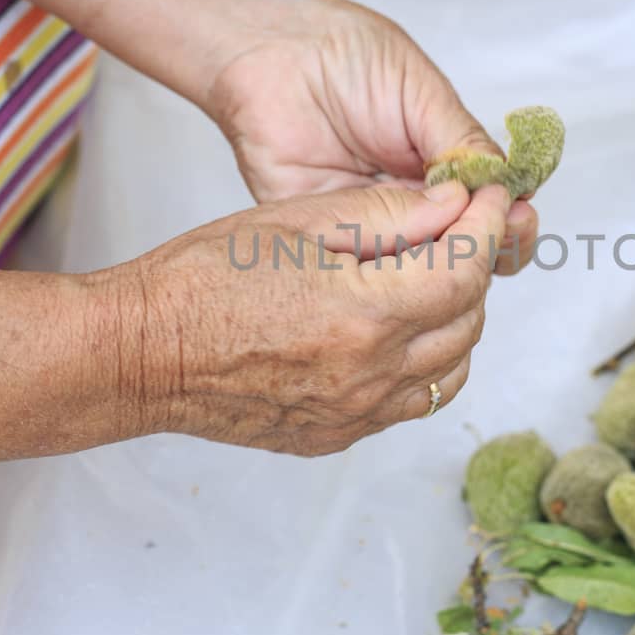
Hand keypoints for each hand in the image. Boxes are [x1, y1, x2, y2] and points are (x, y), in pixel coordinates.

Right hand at [93, 180, 511, 455]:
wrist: (141, 355)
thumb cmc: (203, 278)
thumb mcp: (295, 221)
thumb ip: (385, 213)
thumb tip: (454, 204)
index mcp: (362, 313)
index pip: (465, 271)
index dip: (488, 228)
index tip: (492, 199)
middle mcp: (369, 375)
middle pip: (468, 321)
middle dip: (473, 269)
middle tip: (453, 230)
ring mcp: (355, 414)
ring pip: (450, 369)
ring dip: (455, 320)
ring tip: (425, 280)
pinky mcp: (338, 436)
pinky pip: (410, 402)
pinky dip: (422, 363)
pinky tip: (393, 329)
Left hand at [201, 0, 538, 274]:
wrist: (275, 53)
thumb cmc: (348, 58)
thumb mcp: (422, 93)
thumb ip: (462, 142)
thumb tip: (508, 185)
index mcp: (442, 168)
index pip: (491, 209)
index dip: (510, 220)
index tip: (519, 217)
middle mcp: (411, 203)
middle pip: (463, 248)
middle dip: (491, 248)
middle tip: (500, 237)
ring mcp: (372, 225)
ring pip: (419, 270)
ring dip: (445, 266)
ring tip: (460, 248)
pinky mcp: (329, 240)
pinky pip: (364, 269)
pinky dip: (391, 270)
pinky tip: (410, 257)